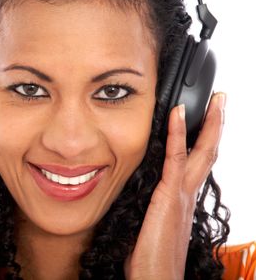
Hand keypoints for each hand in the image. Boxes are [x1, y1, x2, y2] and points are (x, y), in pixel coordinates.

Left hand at [124, 92, 225, 279]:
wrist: (157, 279)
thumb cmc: (151, 259)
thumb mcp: (151, 226)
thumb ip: (151, 208)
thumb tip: (141, 200)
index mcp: (182, 200)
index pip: (197, 164)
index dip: (204, 142)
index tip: (207, 123)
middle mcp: (186, 194)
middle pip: (208, 153)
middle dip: (216, 126)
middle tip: (221, 103)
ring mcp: (181, 194)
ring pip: (200, 153)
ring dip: (208, 125)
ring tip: (215, 102)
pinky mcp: (169, 196)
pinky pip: (175, 158)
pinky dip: (176, 135)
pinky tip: (177, 115)